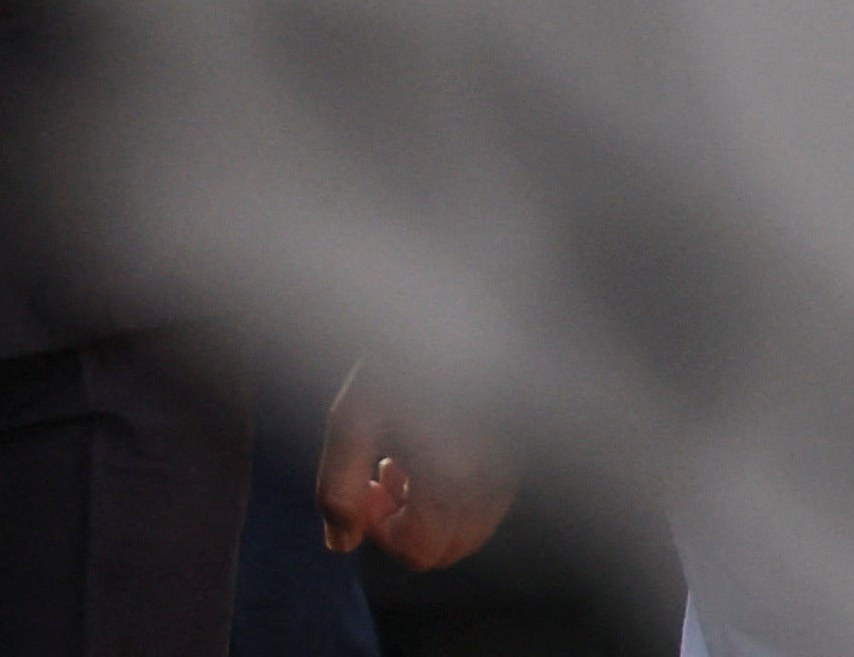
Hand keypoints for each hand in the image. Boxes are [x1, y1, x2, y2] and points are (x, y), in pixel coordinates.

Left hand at [315, 367, 516, 571]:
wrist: (457, 302)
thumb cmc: (401, 356)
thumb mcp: (352, 418)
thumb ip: (337, 491)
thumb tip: (341, 543)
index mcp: (451, 478)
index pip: (417, 551)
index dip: (380, 530)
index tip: (368, 483)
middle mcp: (489, 481)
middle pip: (445, 551)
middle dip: (406, 526)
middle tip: (385, 476)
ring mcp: (509, 468)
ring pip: (470, 531)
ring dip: (432, 514)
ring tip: (411, 460)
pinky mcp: (516, 450)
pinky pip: (488, 504)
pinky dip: (458, 496)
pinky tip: (438, 449)